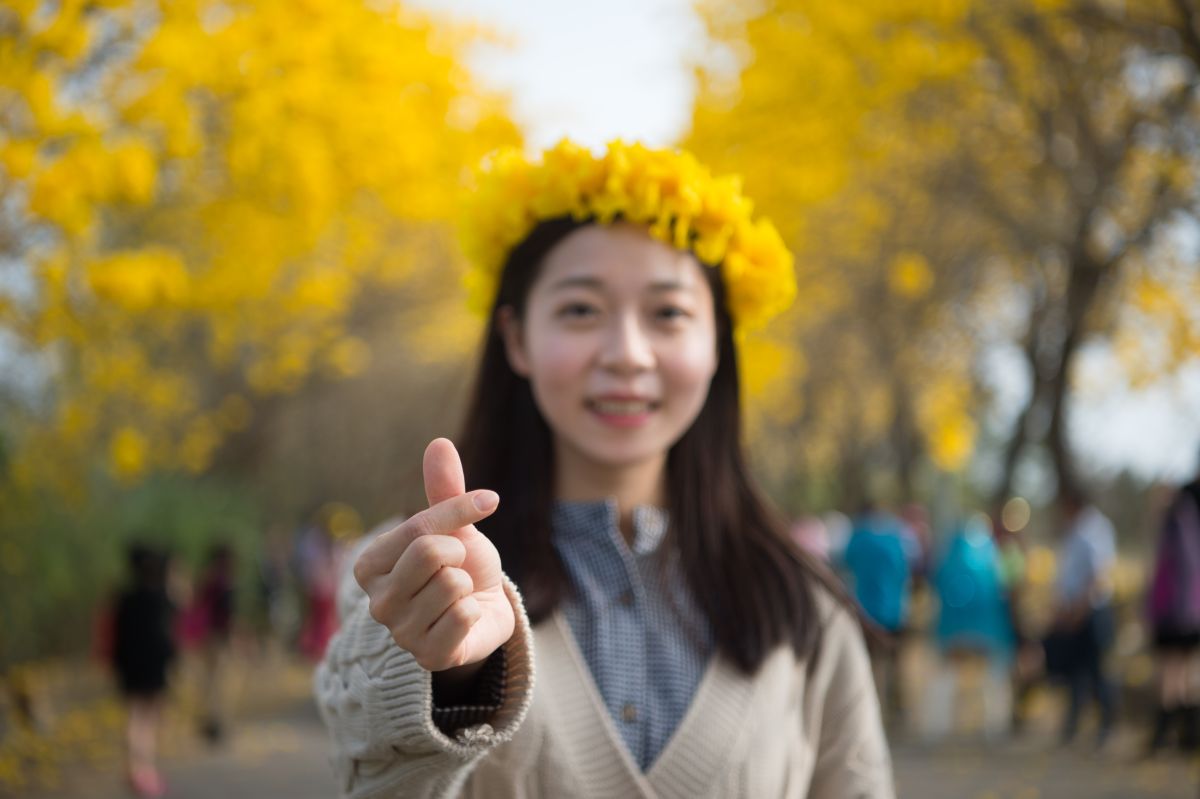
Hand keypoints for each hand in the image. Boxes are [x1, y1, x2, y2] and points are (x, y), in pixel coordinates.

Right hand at [353, 438, 514, 671]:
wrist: (484, 612)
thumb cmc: (460, 564)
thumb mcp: (454, 525)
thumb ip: (444, 489)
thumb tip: (439, 443)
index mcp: (368, 565)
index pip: (419, 527)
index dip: (461, 511)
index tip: (487, 502)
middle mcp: (375, 602)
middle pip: (432, 554)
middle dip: (459, 555)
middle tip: (458, 568)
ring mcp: (399, 634)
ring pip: (452, 584)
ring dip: (468, 585)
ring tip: (459, 596)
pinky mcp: (428, 658)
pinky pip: (464, 616)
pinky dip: (476, 612)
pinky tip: (464, 620)